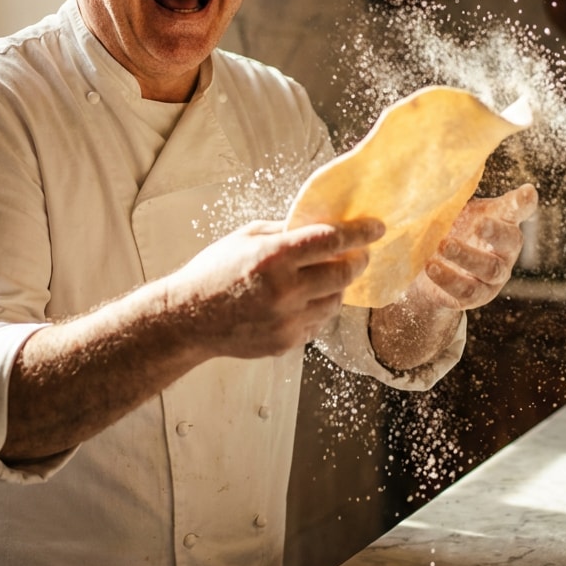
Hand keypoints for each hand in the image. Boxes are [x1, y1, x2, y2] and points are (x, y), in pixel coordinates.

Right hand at [169, 217, 385, 359]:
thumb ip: (285, 232)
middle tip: (359, 254)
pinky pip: (316, 323)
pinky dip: (315, 310)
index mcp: (273, 257)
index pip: (332, 240)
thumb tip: (321, 224)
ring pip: (335, 302)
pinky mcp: (286, 342)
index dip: (360, 232)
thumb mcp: (246, 237)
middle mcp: (284, 290)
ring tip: (324, 278)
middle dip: (357, 261)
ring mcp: (287, 320)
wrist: (188, 319)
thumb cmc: (213, 272)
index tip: (377, 228)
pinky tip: (300, 301)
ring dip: (337, 287)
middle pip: (343, 274)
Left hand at [420, 182, 538, 310]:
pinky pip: (466, 291)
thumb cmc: (449, 230)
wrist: (428, 271)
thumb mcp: (455, 209)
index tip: (527, 192)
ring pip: (489, 268)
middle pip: (510, 241)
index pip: (517, 210)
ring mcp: (492, 276)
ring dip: (466, 256)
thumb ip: (458, 193)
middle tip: (479, 223)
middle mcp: (504, 250)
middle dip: (496, 232)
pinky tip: (432, 267)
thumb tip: (445, 170)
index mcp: (501, 223)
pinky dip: (449, 279)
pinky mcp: (475, 296)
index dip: (522, 203)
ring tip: (443, 245)